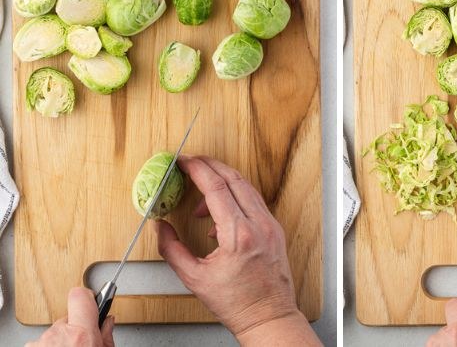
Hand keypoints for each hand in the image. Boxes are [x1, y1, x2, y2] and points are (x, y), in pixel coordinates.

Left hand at [27, 288, 114, 346]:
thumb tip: (106, 322)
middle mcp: (58, 335)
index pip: (81, 295)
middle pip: (67, 317)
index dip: (87, 297)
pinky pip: (41, 342)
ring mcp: (41, 342)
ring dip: (60, 340)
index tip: (91, 301)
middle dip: (74, 327)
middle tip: (82, 343)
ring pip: (53, 332)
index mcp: (80, 334)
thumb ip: (105, 335)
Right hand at [157, 156, 320, 345]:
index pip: (216, 187)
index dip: (197, 169)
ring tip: (201, 201)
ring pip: (245, 186)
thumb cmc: (236, 304)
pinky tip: (220, 216)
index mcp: (238, 235)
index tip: (184, 161)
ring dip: (222, 182)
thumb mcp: (195, 279)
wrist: (268, 317)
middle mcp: (258, 224)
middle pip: (233, 178)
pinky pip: (253, 200)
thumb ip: (172, 250)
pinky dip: (235, 197)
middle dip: (209, 166)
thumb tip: (160, 227)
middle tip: (191, 164)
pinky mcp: (274, 227)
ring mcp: (269, 224)